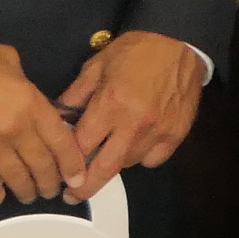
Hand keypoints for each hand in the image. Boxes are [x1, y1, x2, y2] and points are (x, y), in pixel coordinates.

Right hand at [0, 38, 78, 204]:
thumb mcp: (10, 61)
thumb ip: (28, 87)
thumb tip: (37, 103)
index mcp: (31, 104)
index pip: (62, 143)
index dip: (73, 165)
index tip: (76, 176)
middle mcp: (16, 130)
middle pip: (44, 168)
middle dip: (51, 183)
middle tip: (51, 187)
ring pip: (20, 182)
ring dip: (28, 192)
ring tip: (29, 194)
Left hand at [56, 30, 205, 201]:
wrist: (180, 42)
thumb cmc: (136, 50)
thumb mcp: (97, 64)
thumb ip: (76, 94)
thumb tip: (58, 118)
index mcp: (110, 104)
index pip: (82, 145)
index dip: (67, 161)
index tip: (59, 171)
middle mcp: (134, 124)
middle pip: (105, 169)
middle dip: (85, 188)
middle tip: (73, 196)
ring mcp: (157, 132)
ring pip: (128, 164)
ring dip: (113, 163)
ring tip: (107, 152)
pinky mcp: (176, 135)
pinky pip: (152, 160)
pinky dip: (141, 157)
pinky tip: (136, 142)